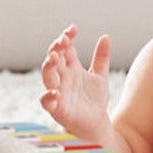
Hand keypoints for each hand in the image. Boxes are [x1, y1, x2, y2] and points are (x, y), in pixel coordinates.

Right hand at [39, 24, 111, 139]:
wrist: (96, 122)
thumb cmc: (94, 99)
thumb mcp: (100, 76)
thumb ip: (101, 57)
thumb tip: (106, 37)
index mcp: (71, 67)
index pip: (65, 48)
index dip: (67, 37)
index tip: (73, 29)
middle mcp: (62, 77)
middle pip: (53, 58)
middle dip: (56, 48)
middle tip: (63, 40)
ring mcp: (58, 91)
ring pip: (47, 76)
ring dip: (48, 67)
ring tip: (54, 58)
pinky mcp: (57, 108)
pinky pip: (47, 102)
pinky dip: (48, 97)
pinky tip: (55, 93)